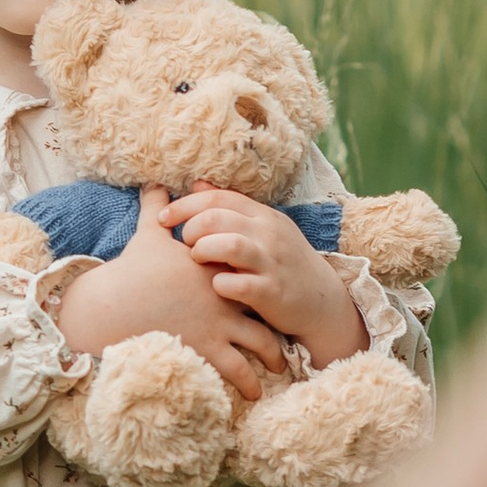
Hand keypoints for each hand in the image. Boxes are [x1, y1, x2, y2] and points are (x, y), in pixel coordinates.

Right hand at [54, 193, 290, 401]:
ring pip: (259, 343)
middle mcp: (225, 293)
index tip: (275, 288)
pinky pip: (237, 370)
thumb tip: (151, 183)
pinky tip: (253, 394)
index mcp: (217, 265)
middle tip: (285, 331)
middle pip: (264, 307)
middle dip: (277, 321)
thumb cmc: (131, 271)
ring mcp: (219, 323)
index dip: (265, 277)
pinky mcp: (208, 349)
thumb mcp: (147, 234)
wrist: (114, 305)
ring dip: (270, 358)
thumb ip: (155, 206)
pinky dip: (248, 383)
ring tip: (275, 370)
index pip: (251, 269)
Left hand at [168, 185, 367, 363]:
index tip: (163, 218)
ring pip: (228, 245)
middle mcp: (268, 234)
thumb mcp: (263, 230)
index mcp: (263, 216)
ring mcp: (272, 263)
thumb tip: (196, 185)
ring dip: (203, 251)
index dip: (184, 205)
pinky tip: (216, 286)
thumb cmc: (283, 264)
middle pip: (216, 217)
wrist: (323, 301)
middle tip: (186, 244)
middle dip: (191, 229)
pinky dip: (220, 284)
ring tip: (198, 261)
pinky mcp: (273, 293)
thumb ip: (231, 209)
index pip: (217, 198)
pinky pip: (238, 285)